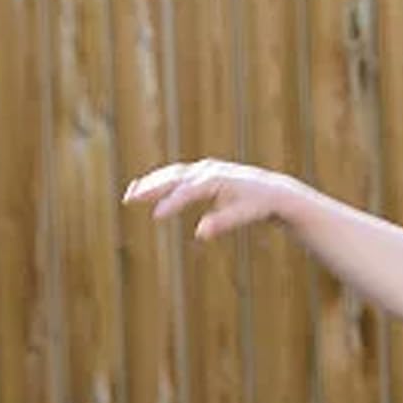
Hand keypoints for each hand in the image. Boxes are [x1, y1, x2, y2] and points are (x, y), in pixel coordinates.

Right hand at [121, 159, 301, 240]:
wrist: (272, 190)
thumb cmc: (259, 204)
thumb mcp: (245, 215)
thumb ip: (223, 222)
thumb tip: (200, 232)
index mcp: (217, 179)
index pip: (188, 191)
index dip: (171, 203)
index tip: (155, 216)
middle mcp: (207, 171)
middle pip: (174, 177)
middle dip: (151, 187)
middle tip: (130, 198)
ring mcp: (204, 170)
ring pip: (172, 174)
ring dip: (151, 183)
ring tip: (130, 194)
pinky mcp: (202, 174)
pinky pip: (177, 176)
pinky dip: (160, 182)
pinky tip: (145, 190)